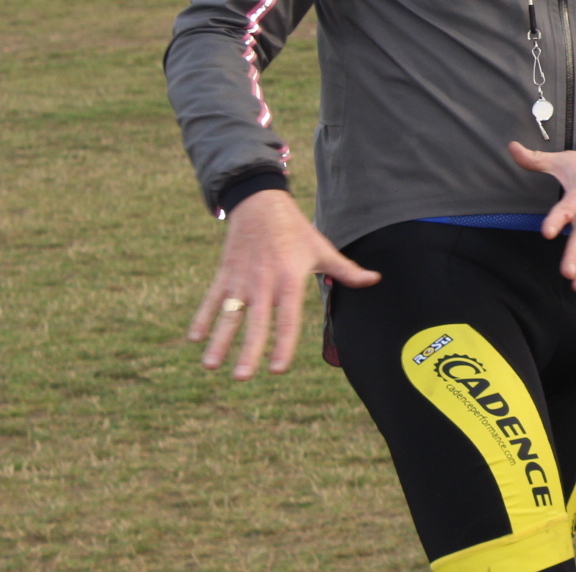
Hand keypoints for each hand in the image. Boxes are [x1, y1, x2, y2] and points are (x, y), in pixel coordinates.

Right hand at [187, 189, 379, 379]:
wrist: (262, 204)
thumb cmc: (297, 231)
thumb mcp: (322, 249)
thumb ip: (346, 270)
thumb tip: (375, 280)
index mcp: (289, 280)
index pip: (288, 319)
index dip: (283, 343)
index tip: (277, 369)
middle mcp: (264, 282)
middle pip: (257, 322)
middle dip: (248, 351)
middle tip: (242, 378)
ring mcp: (241, 279)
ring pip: (229, 314)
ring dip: (219, 340)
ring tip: (210, 366)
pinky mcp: (225, 274)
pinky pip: (211, 298)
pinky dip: (202, 317)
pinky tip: (194, 339)